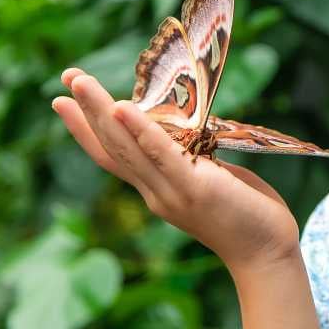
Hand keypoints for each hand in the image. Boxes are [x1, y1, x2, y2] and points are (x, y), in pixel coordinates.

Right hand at [52, 68, 300, 270]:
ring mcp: (172, 191)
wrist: (266, 252)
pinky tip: (122, 108)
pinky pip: (162, 154)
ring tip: (81, 83)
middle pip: (112, 147)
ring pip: (127, 147)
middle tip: (67, 76)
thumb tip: (188, 127)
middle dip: (86, 110)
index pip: (112, 156)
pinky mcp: (195, 187)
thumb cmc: (245, 212)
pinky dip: (141, 130)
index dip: (86, 129)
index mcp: (156, 189)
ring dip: (101, 112)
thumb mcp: (210, 178)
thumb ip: (192, 158)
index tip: (62, 101)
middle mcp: (155, 192)